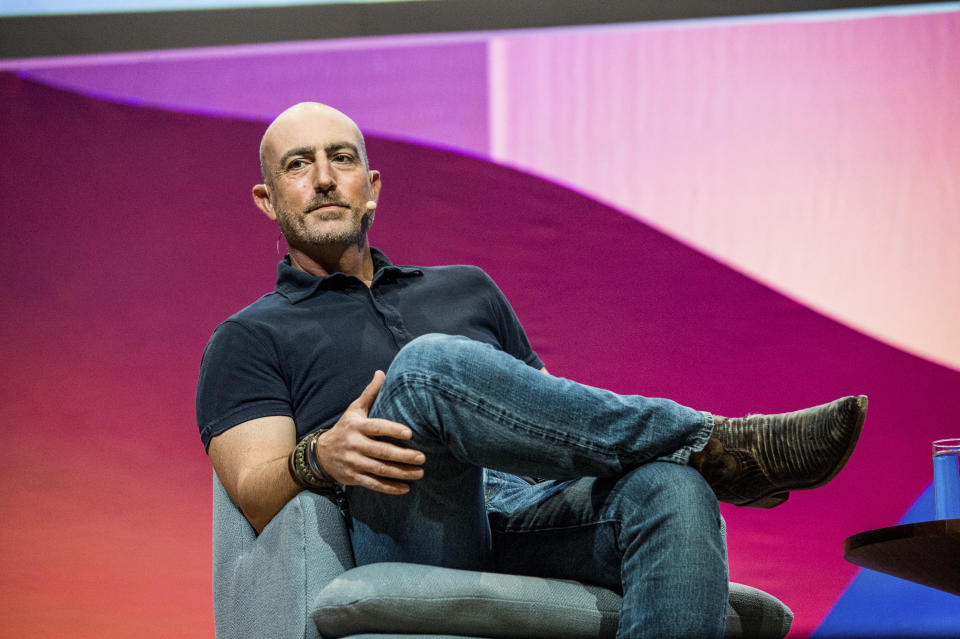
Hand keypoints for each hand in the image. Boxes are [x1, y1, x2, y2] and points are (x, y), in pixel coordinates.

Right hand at [315, 370, 425, 493]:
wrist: (320, 454)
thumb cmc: (345, 428)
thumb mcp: (354, 410)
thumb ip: (370, 393)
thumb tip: (382, 372)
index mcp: (357, 426)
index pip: (377, 428)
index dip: (393, 430)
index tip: (410, 434)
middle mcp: (354, 445)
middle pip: (381, 452)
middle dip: (403, 456)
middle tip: (422, 457)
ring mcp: (353, 463)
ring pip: (379, 470)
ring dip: (401, 473)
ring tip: (420, 473)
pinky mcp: (353, 477)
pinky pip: (373, 484)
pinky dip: (389, 488)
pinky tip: (405, 488)